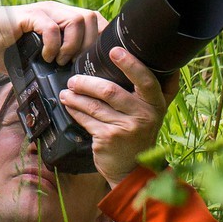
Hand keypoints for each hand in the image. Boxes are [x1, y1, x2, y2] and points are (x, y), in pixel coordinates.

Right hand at [0, 1, 107, 66]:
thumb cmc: (2, 47)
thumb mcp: (34, 56)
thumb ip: (52, 62)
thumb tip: (67, 86)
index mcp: (59, 17)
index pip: (93, 19)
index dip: (99, 37)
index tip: (94, 59)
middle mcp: (55, 10)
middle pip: (90, 17)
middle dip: (88, 44)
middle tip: (75, 63)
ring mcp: (43, 10)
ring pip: (76, 20)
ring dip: (71, 45)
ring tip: (59, 61)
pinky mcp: (30, 15)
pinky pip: (52, 27)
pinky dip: (53, 45)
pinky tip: (45, 57)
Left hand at [59, 47, 178, 186]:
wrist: (132, 170)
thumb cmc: (139, 135)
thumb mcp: (153, 113)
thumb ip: (151, 91)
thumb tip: (151, 58)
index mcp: (156, 105)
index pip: (146, 80)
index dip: (130, 64)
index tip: (114, 51)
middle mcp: (143, 116)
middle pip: (110, 91)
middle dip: (87, 83)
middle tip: (74, 79)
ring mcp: (124, 129)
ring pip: (94, 105)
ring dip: (75, 96)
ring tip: (66, 91)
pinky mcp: (107, 139)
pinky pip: (85, 119)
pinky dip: (74, 110)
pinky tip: (68, 105)